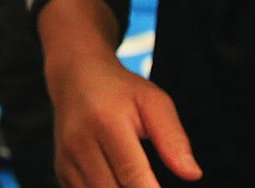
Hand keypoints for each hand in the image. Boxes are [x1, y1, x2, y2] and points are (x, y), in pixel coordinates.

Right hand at [51, 49, 200, 187]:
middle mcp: (79, 142)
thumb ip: (173, 137)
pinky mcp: (62, 171)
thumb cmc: (120, 90)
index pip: (132, 174)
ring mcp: (67, 159)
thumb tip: (192, 174)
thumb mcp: (153, 101)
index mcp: (105, 122)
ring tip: (139, 181)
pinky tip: (119, 183)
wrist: (75, 77)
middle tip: (155, 185)